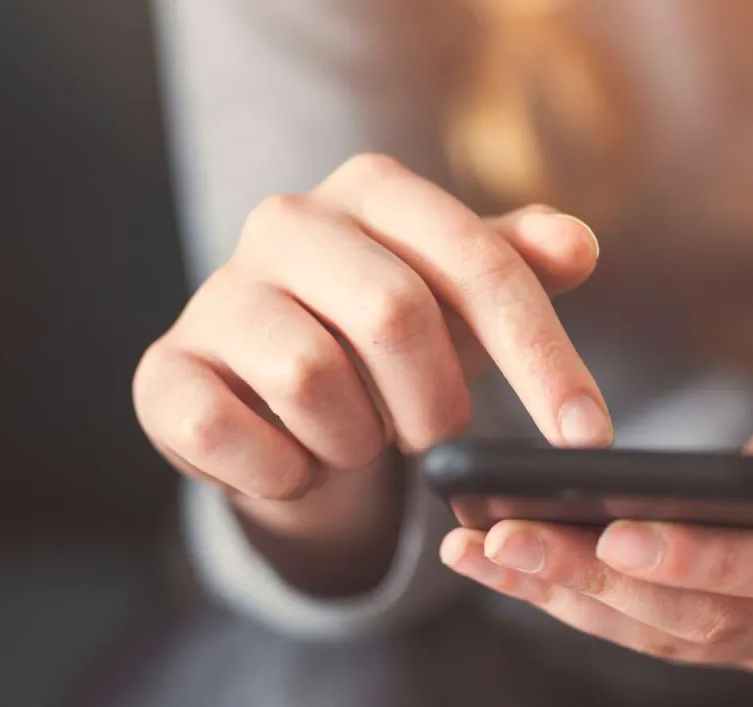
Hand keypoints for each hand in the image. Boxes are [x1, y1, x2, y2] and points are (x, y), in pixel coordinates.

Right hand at [134, 154, 610, 588]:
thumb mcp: (467, 298)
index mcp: (374, 189)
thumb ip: (523, 266)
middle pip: (394, 316)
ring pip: (312, 378)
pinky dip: (285, 471)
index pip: (479, 265)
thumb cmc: (391, 335)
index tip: (589, 438)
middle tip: (432, 432)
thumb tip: (578, 244)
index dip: (543, 357)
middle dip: (435, 402)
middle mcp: (286, 222)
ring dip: (357, 439)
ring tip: (356, 434)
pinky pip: (229, 434)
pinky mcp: (163, 373)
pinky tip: (295, 462)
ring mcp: (215, 295)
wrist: (274, 394)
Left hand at [440, 302, 752, 673]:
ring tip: (482, 555)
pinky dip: (582, 602)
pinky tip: (510, 567)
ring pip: (673, 636)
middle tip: (505, 542)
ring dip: (574, 601)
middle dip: (602, 584)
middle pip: (714, 617)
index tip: (615, 533)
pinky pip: (658, 629)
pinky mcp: (742, 628)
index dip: (704, 560)